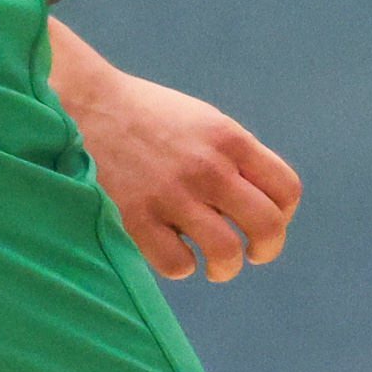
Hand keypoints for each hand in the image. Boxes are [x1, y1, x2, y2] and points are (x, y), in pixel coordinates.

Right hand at [75, 62, 302, 280]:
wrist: (85, 104)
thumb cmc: (149, 118)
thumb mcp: (204, 122)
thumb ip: (237, 158)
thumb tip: (265, 206)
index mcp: (230, 140)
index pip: (286, 190)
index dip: (284, 213)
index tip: (269, 220)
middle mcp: (208, 167)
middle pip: (267, 226)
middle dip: (267, 249)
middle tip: (252, 254)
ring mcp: (172, 194)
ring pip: (225, 253)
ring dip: (225, 267)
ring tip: (215, 265)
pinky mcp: (135, 217)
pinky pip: (177, 263)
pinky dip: (181, 265)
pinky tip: (173, 251)